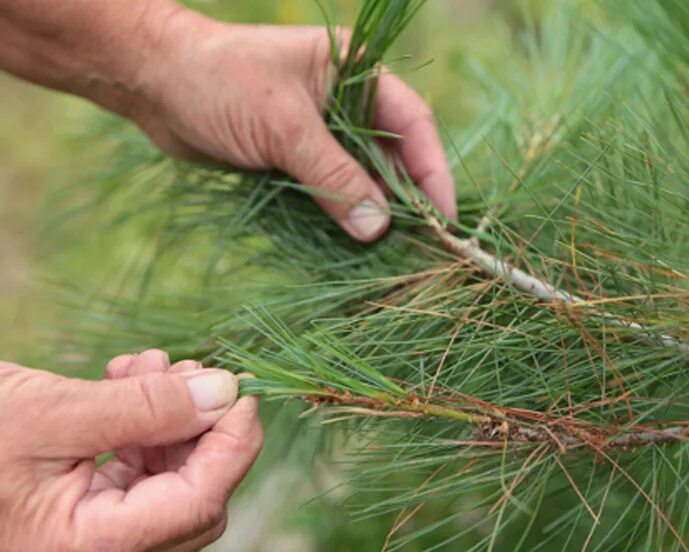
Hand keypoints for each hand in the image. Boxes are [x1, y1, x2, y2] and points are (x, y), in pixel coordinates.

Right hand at [0, 350, 262, 551]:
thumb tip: (224, 392)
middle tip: (190, 374)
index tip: (242, 391)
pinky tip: (122, 384)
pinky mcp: (69, 522)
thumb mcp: (49, 413)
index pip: (198, 504)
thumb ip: (145, 407)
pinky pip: (130, 480)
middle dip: (201, 431)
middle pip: (190, 501)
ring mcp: (77, 547)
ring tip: (144, 368)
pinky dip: (139, 432)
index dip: (233, 445)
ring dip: (169, 423)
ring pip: (163, 488)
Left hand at [127, 11, 456, 240]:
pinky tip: (356, 243)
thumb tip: (378, 229)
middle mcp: (348, 102)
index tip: (445, 218)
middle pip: (394, 156)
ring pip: (364, 179)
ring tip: (395, 254)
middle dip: (408, 200)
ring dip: (376, 213)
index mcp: (357, 72)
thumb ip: (333, 177)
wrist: (155, 83)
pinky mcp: (299, 158)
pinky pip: (333, 191)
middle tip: (425, 247)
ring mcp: (323, 133)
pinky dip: (344, 216)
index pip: (412, 124)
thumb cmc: (219, 82)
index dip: (433, 171)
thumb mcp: (283, 127)